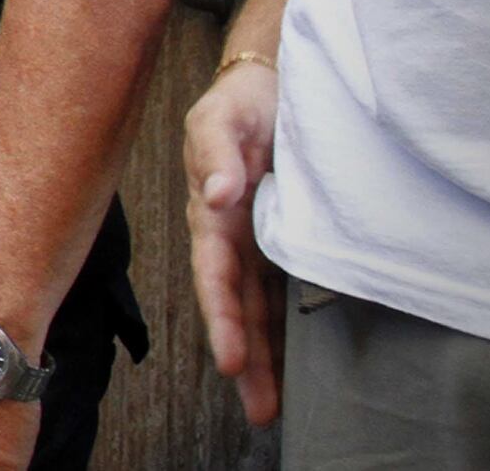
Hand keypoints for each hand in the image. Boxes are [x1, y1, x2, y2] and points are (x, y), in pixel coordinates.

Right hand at [183, 59, 283, 424]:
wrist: (262, 83)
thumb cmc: (236, 100)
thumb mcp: (221, 117)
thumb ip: (217, 153)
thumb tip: (216, 196)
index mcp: (209, 211)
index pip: (214, 274)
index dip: (221, 317)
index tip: (230, 359)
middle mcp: (226, 234)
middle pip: (233, 303)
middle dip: (242, 355)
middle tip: (256, 405)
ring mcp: (250, 239)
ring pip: (253, 305)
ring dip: (258, 353)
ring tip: (266, 401)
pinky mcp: (273, 237)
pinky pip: (273, 290)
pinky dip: (275, 327)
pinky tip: (280, 357)